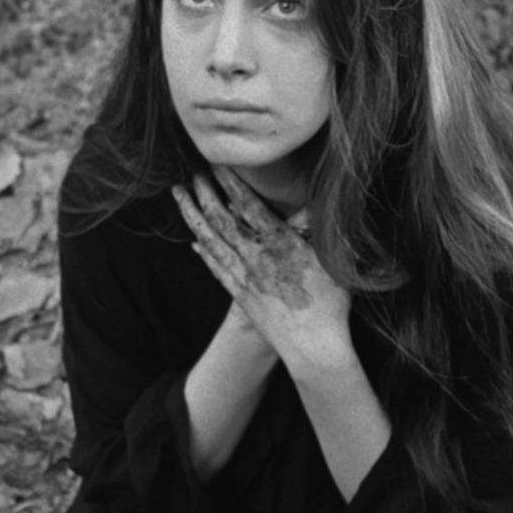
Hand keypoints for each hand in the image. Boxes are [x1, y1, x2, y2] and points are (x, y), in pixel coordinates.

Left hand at [172, 166, 352, 374]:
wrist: (313, 348)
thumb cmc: (331, 304)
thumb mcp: (333, 258)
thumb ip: (322, 227)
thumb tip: (321, 199)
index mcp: (279, 244)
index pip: (248, 206)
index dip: (231, 182)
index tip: (218, 163)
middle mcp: (256, 258)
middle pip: (222, 220)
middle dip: (205, 194)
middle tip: (192, 173)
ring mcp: (244, 278)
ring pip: (211, 241)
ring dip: (193, 216)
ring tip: (179, 197)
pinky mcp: (241, 295)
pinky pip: (216, 268)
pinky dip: (203, 252)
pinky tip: (194, 242)